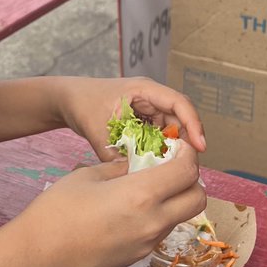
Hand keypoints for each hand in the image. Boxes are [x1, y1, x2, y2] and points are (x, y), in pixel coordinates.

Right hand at [13, 139, 204, 266]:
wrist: (37, 258)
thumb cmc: (56, 212)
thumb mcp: (87, 176)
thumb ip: (118, 169)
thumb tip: (136, 166)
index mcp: (142, 194)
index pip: (187, 171)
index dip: (188, 154)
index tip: (177, 145)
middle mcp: (153, 222)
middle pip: (197, 199)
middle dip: (190, 179)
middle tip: (169, 166)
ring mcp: (147, 244)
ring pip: (180, 217)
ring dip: (174, 198)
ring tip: (146, 187)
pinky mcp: (137, 258)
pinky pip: (160, 232)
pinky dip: (157, 216)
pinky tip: (130, 209)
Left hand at [50, 75, 205, 160]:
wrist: (67, 100)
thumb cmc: (82, 104)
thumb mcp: (98, 130)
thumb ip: (115, 153)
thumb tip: (134, 176)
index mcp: (144, 90)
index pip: (178, 103)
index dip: (193, 124)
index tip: (200, 147)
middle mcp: (150, 97)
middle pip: (179, 118)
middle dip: (184, 142)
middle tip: (186, 166)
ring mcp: (147, 109)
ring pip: (169, 130)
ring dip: (170, 148)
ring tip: (169, 169)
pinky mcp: (141, 121)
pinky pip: (157, 136)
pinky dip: (158, 150)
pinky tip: (154, 165)